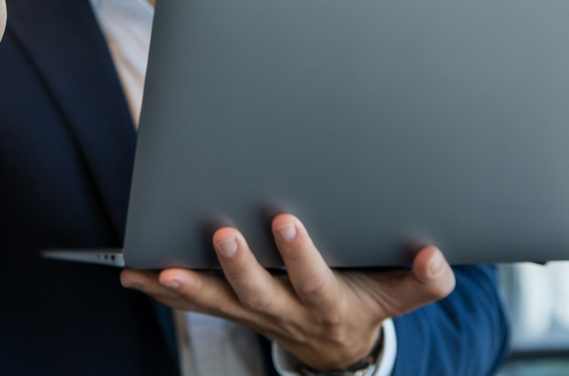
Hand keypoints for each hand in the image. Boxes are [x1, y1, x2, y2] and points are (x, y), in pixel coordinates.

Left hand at [120, 214, 455, 371]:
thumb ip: (422, 279)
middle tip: (222, 233)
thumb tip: (434, 256)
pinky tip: (135, 273)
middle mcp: (284, 312)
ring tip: (159, 267)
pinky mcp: (229, 308)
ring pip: (216, 303)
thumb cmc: (363, 305)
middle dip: (238, 265)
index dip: (300, 256)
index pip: (314, 282)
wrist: (335, 347)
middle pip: (257, 293)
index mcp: (326, 304)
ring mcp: (252, 313)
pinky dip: (162, 289)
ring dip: (185, 285)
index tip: (287, 222)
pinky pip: (193, 303)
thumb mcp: (399, 296)